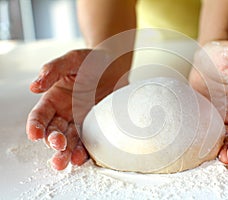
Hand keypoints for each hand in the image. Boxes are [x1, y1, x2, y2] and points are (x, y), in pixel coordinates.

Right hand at [26, 49, 128, 169]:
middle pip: (53, 132)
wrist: (116, 65)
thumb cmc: (91, 61)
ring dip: (66, 153)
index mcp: (53, 99)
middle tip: (59, 146)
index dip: (35, 126)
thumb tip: (34, 86)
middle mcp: (64, 114)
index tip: (35, 134)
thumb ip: (53, 70)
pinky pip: (88, 142)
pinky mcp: (96, 127)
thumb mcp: (71, 60)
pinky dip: (84, 151)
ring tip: (65, 161)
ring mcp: (80, 122)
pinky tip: (80, 157)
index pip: (39, 116)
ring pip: (69, 142)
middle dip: (53, 142)